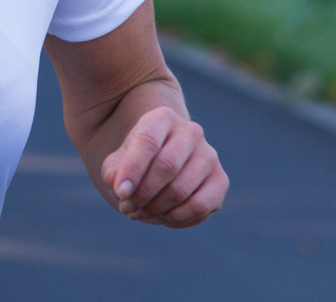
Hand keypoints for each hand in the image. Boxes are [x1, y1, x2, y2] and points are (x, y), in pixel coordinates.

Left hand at [101, 106, 227, 226]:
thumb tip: (122, 187)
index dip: (132, 169)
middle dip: (143, 194)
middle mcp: (190, 131)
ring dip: (156, 209)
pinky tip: (164, 216)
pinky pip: (200, 206)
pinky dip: (178, 218)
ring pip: (181, 189)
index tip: (120, 193)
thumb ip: (114, 173)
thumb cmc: (137, 162)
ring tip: (139, 213)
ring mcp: (209, 155)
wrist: (164, 164)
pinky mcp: (221, 180)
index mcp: (162, 118)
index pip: (148, 141)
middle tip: (127, 208)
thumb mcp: (117, 163)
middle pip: (166, 166)